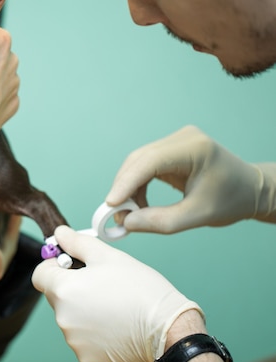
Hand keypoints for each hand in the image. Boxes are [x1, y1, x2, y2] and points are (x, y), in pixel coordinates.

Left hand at [32, 225, 201, 361]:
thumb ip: (77, 243)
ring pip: (70, 318)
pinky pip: (83, 339)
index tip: (71, 265)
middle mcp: (63, 318)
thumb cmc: (140, 289)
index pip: (40, 275)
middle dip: (72, 287)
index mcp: (64, 290)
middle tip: (100, 284)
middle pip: (56, 296)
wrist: (168, 327)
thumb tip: (59, 233)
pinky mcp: (87, 359)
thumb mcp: (108, 256)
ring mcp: (74, 341)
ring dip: (83, 310)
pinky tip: (114, 324)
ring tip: (112, 305)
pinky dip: (94, 332)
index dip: (53, 266)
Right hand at [106, 125, 275, 232]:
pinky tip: (138, 204)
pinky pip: (144, 166)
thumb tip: (126, 223)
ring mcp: (175, 141)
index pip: (150, 161)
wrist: (250, 190)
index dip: (127, 182)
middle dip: (124, 188)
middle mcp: (182, 138)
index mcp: (194, 148)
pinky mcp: (170, 150)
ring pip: (138, 162)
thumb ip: (160, 221)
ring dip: (128, 188)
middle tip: (116, 216)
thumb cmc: (230, 201)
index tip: (111, 204)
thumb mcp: (197, 216)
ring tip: (128, 214)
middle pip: (139, 160)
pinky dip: (137, 186)